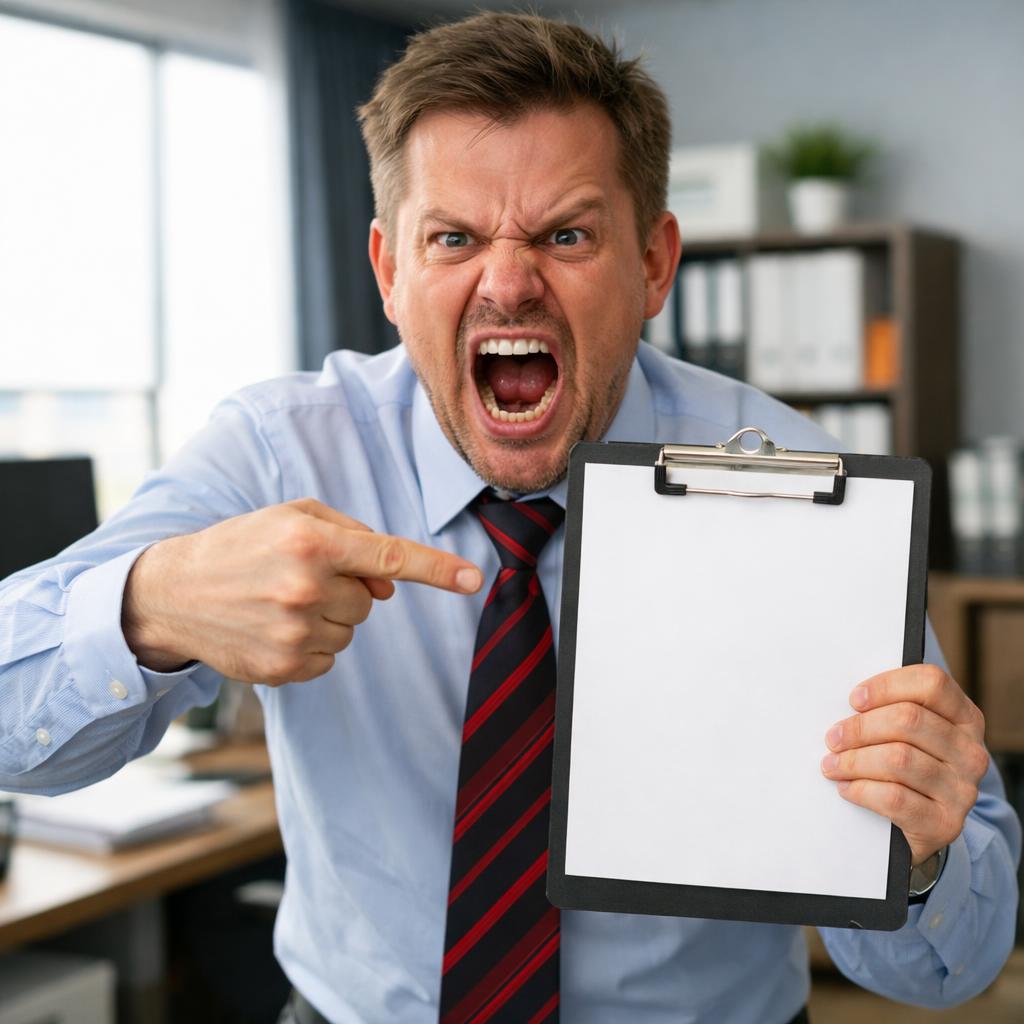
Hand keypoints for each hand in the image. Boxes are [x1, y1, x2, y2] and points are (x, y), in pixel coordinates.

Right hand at [122, 498, 481, 684]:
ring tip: (281, 602)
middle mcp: (305, 587)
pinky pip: (329, 659)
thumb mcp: (293, 517)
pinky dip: (311, 645)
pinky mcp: (283, 668)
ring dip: (329, 618)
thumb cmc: (242, 545)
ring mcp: (293, 633)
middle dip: (349, 589)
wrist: (173, 592)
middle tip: (301, 579)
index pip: (391, 557)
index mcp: (312, 542)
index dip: (438, 569)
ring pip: (351, 631)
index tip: (475, 579)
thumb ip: (353, 537)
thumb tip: (391, 584)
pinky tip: (274, 628)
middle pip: (371, 600)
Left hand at [820, 664, 988, 865]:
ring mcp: (962, 790)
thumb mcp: (907, 734)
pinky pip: (894, 798)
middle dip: (861, 727)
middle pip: (908, 719)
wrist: (921, 827)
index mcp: (964, 718)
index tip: (855, 699)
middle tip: (833, 738)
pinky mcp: (945, 823)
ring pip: (898, 759)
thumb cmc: (905, 767)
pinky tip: (847, 788)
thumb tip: (850, 701)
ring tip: (832, 764)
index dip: (887, 686)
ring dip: (854, 760)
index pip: (932, 683)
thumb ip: (889, 710)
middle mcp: (970, 752)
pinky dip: (862, 790)